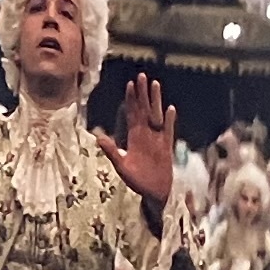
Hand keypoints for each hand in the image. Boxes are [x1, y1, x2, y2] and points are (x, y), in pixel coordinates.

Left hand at [102, 73, 177, 204]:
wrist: (154, 194)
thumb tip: (98, 137)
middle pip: (144, 109)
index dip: (131, 99)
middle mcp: (145, 135)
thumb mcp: (122, 166)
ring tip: (155, 84)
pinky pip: (168, 130)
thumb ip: (111, 151)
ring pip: (156, 114)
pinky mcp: (167, 147)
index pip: (132, 114)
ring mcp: (157, 139)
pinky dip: (169, 119)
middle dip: (142, 93)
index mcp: (133, 138)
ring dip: (155, 100)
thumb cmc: (137, 182)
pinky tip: (170, 108)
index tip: (130, 84)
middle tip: (142, 75)